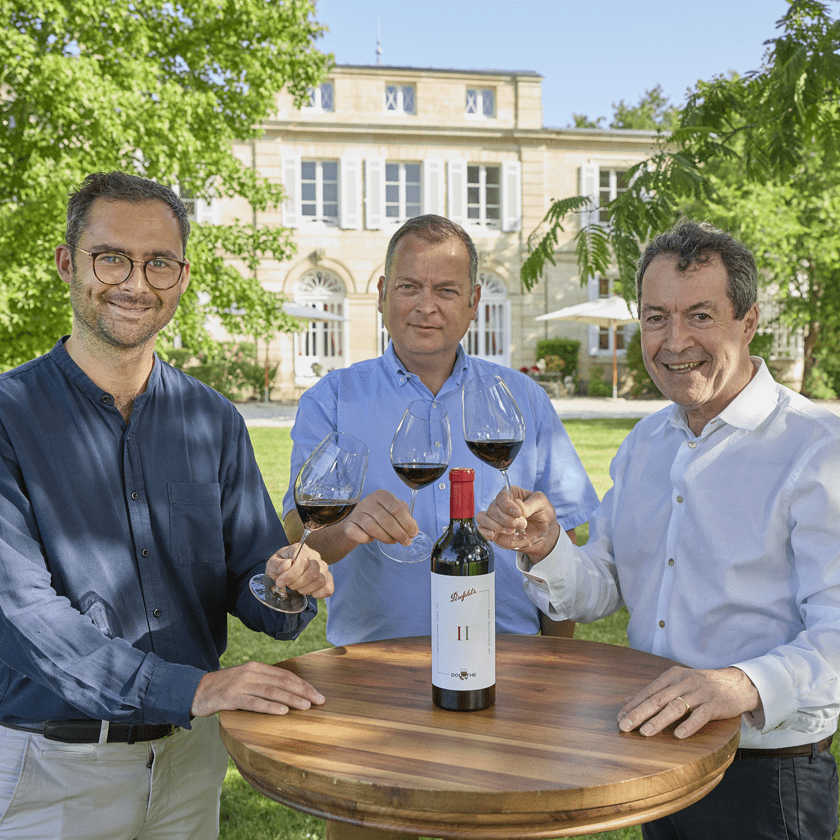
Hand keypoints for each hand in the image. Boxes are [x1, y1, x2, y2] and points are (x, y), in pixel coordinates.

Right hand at [191, 662, 325, 716]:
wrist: (195, 690)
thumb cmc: (224, 688)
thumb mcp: (246, 680)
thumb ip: (263, 683)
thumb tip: (288, 693)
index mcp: (257, 667)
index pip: (286, 675)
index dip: (303, 684)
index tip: (317, 694)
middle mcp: (251, 673)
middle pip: (283, 682)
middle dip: (304, 691)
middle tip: (319, 701)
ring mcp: (241, 684)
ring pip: (272, 691)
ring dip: (292, 699)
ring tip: (306, 706)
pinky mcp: (231, 698)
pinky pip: (254, 702)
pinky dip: (270, 707)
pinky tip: (282, 712)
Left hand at [267, 543, 332, 598]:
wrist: (285, 570)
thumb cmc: (279, 566)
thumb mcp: (271, 564)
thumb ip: (276, 564)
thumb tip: (287, 565)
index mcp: (301, 549)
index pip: (302, 562)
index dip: (291, 575)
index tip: (280, 582)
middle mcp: (314, 556)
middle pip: (313, 573)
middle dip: (298, 583)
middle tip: (289, 585)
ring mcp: (323, 566)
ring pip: (321, 580)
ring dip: (306, 589)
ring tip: (298, 587)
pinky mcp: (327, 577)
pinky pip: (329, 588)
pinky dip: (319, 594)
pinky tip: (310, 593)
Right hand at [341, 489, 417, 546]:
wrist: (357, 522)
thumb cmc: (379, 516)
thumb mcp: (394, 511)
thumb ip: (406, 518)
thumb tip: (413, 529)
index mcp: (382, 495)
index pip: (397, 509)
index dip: (407, 523)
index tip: (413, 533)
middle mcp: (369, 501)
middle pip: (386, 520)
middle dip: (399, 533)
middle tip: (405, 541)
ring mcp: (357, 513)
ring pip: (373, 528)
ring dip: (386, 538)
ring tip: (392, 541)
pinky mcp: (348, 525)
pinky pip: (357, 534)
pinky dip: (366, 539)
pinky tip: (372, 540)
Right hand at [476, 487, 559, 561]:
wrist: (545, 535)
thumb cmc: (543, 515)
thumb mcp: (543, 503)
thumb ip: (531, 503)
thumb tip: (518, 508)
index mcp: (512, 494)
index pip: (502, 496)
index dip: (507, 505)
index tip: (518, 513)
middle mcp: (501, 505)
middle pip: (493, 508)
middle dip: (507, 519)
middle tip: (522, 525)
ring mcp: (496, 518)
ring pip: (483, 517)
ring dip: (497, 526)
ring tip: (511, 531)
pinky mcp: (493, 530)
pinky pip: (480, 528)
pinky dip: (484, 532)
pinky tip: (493, 535)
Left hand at [617, 666, 760, 738]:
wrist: (736, 683)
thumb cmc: (701, 685)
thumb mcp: (677, 683)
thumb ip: (655, 691)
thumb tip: (629, 700)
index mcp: (672, 676)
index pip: (648, 692)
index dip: (633, 705)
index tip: (619, 717)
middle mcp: (683, 682)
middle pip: (657, 699)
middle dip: (639, 713)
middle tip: (624, 726)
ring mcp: (699, 693)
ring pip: (676, 707)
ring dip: (659, 720)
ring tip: (645, 732)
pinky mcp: (715, 704)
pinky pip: (700, 715)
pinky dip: (689, 725)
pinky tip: (678, 735)